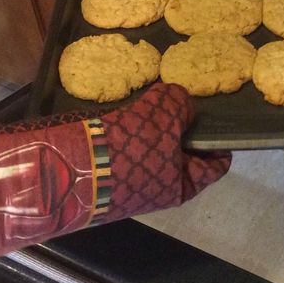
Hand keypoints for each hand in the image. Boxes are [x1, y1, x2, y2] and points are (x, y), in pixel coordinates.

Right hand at [0, 84, 230, 273]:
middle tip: (177, 95)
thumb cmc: (125, 148)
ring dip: (147, 123)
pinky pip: (118, 144)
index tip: (220, 120)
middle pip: (178, 154)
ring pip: (146, 146)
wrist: (62, 168)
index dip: (220, 142)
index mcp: (179, 186)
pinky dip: (122, 126)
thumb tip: (180, 104)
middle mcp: (155, 188)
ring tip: (146, 93)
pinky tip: (119, 105)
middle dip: (178, 126)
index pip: (214, 166)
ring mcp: (124, 182)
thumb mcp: (160, 118)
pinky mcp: (97, 172)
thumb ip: (177, 106)